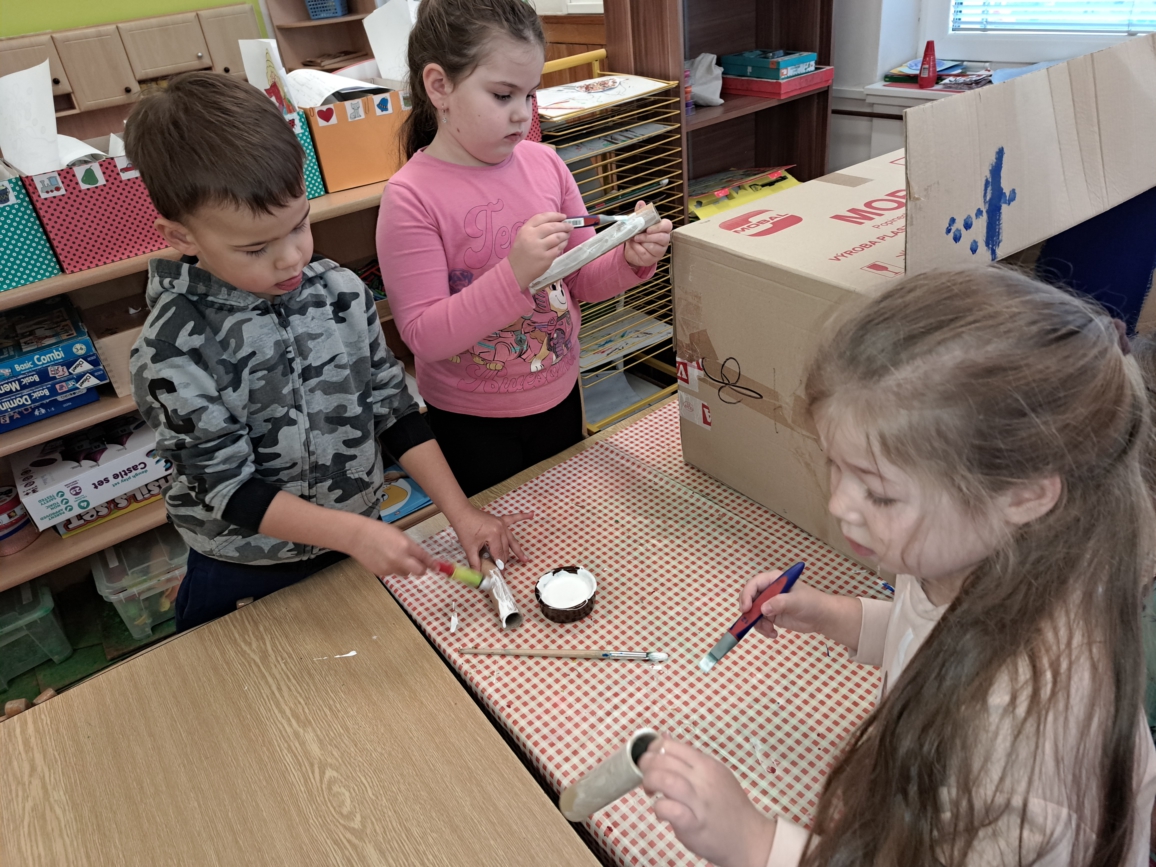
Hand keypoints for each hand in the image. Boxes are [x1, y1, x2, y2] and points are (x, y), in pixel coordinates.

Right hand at [347, 516, 434, 578]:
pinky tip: (384, 558)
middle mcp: (399, 558)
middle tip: (420, 566)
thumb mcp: (399, 534)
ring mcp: (390, 567)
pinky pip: (393, 573)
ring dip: (405, 568)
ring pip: (406, 573)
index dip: (432, 564)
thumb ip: (411, 546)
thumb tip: (422, 557)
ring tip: (394, 556)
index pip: (424, 558)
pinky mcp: (382, 573)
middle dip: (422, 569)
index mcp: (405, 545)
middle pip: (419, 571)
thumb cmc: (378, 531)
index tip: (438, 567)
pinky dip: (392, 568)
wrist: (357, 536)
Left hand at [447, 505, 532, 570]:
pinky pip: (513, 518)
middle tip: (504, 570)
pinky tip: (532, 515)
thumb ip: (475, 562)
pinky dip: (522, 516)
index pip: (499, 554)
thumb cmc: (464, 528)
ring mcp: (501, 523)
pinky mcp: (500, 520)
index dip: (499, 565)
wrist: (461, 513)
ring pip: (511, 540)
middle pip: (505, 549)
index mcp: (494, 535)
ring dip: (518, 549)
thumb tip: (478, 575)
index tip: (501, 574)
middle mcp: (501, 529)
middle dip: (505, 560)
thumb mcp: (469, 548)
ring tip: (525, 559)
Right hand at [509, 212, 571, 288]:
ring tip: (567, 234)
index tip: (563, 216)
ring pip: (557, 237)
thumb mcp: (523, 236)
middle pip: (552, 227)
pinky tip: (564, 243)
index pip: (543, 217)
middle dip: (564, 225)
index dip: (555, 215)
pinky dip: (563, 244)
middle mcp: (532, 237)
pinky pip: (558, 248)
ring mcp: (539, 248)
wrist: (516, 271)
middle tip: (570, 226)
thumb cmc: (521, 253)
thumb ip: (535, 228)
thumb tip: (556, 222)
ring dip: (565, 235)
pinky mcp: (546, 258)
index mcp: (526, 230)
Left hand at [623, 200, 672, 268]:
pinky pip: (645, 253)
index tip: (648, 229)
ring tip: (634, 239)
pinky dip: (637, 249)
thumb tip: (641, 203)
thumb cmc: (639, 234)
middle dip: (647, 237)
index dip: (659, 227)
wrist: (631, 249)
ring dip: (641, 243)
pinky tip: (634, 246)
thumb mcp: (639, 223)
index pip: (667, 226)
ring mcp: (660, 250)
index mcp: (662, 228)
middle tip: (637, 236)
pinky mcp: (653, 259)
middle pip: (662, 238)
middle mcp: (664, 239)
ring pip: (653, 246)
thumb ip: (641, 213)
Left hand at [639, 737, 775, 866]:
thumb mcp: (716, 775)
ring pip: (666, 780)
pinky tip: (661, 812)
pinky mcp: (693, 824)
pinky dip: (659, 808)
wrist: (749, 838)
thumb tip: (664, 740)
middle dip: (646, 766)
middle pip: (664, 760)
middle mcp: (703, 779)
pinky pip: (670, 809)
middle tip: (647, 777)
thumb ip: (691, 760)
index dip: (653, 749)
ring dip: (650, 783)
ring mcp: (699, 801)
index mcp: (707, 764)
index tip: (650, 759)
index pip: (672, 745)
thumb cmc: (730, 807)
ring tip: (651, 791)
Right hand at [739, 574, 832, 638]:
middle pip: (749, 598)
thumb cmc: (812, 603)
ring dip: (757, 623)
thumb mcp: (796, 601)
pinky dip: (763, 629)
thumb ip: (779, 603)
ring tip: (770, 631)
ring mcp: (768, 603)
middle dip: (749, 611)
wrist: (822, 617)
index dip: (747, 595)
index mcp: (773, 580)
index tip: (746, 609)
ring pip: (752, 613)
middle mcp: (768, 590)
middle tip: (752, 622)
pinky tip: (774, 634)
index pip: (754, 584)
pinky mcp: (771, 616)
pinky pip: (759, 622)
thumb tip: (762, 609)